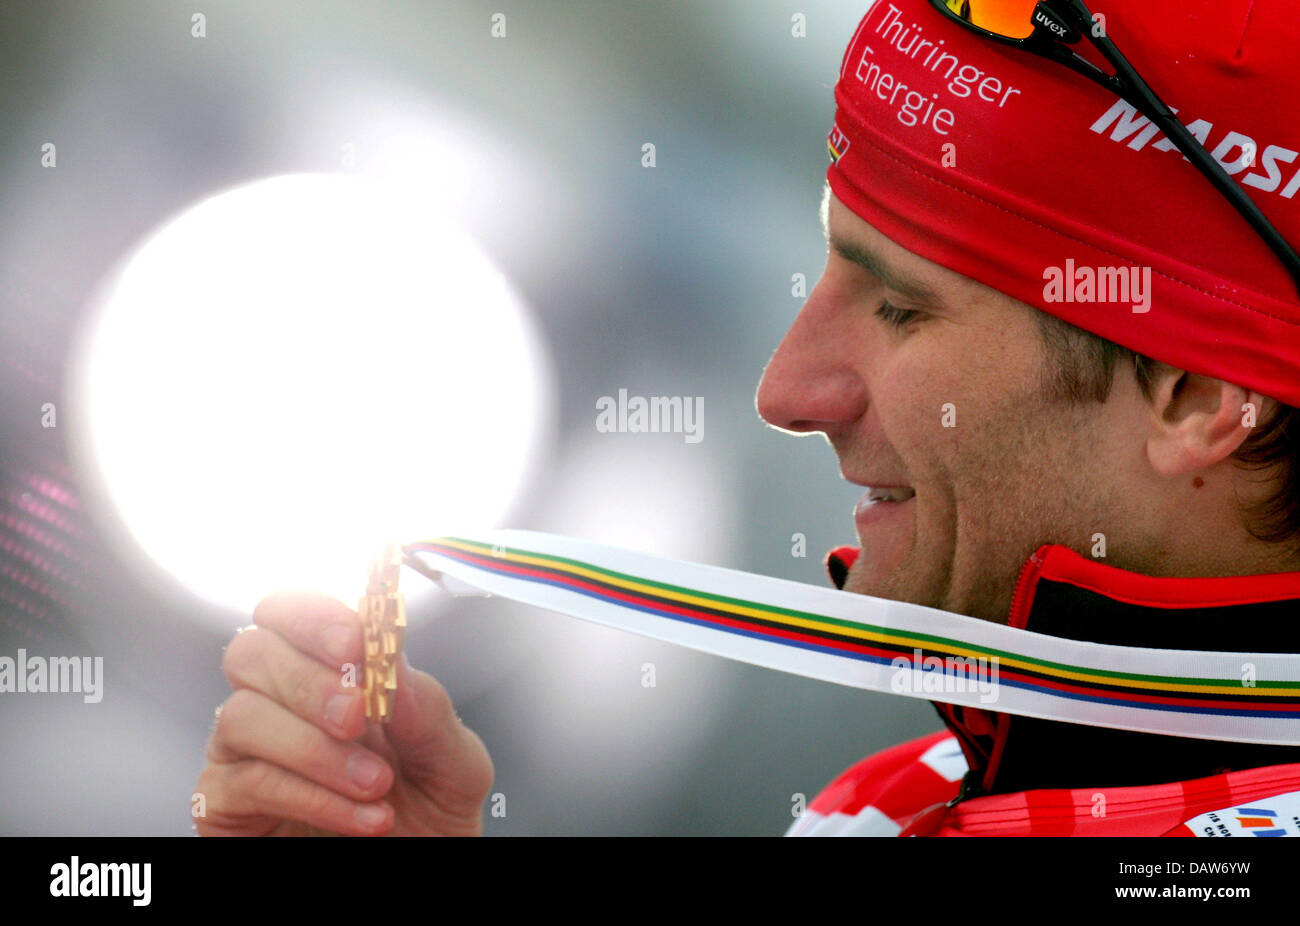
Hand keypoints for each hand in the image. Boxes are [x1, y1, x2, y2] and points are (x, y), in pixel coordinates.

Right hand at [194, 591, 492, 835]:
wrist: (419, 878)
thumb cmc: (430, 820)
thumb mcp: (455, 765)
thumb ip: (431, 712)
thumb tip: (395, 664)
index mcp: (336, 674)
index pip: (292, 611)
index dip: (314, 616)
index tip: (356, 642)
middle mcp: (281, 703)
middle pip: (252, 651)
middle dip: (308, 680)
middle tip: (358, 716)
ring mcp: (247, 752)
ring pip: (241, 715)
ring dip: (315, 750)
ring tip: (375, 785)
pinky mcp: (226, 804)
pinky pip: (245, 782)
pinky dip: (310, 796)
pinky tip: (359, 817)